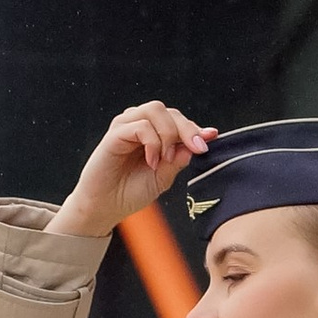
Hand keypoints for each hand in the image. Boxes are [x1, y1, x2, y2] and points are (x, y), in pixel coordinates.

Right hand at [48, 102, 214, 237]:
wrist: (106, 207)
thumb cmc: (131, 192)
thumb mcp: (164, 177)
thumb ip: (178, 160)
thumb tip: (197, 144)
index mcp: (154, 134)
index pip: (178, 121)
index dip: (196, 128)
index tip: (212, 136)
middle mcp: (140, 125)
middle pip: (170, 112)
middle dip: (187, 129)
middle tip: (196, 148)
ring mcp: (126, 127)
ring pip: (155, 110)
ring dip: (168, 133)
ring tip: (166, 158)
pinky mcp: (114, 134)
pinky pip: (140, 125)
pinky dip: (152, 142)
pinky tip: (152, 161)